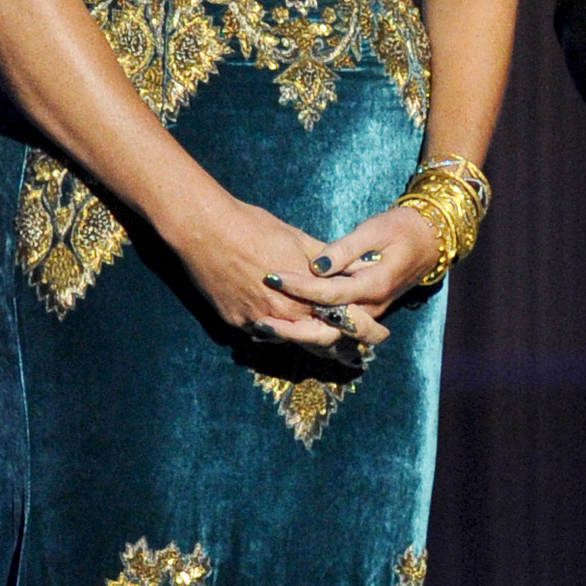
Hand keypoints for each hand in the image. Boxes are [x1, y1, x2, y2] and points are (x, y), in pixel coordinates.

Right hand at [167, 189, 365, 351]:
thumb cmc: (255, 228)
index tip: (378, 335)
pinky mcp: (237, 323)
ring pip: (291, 342)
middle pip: (320, 341)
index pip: (344, 321)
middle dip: (340, 349)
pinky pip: (263, 335)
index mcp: (307, 295)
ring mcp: (259, 322)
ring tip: (327, 353)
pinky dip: (276, 332)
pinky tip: (283, 329)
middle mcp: (286, 316)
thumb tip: (362, 265)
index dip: (363, 329)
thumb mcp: (299, 240)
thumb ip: (332, 260)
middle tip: (354, 357)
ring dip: (307, 341)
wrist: (207, 231)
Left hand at [259, 203, 445, 352]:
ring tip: (267, 325)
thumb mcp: (374, 231)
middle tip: (262, 319)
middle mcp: (371, 307)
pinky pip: (336, 329)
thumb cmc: (400, 230)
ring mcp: (368, 314)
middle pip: (329, 329)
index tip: (272, 277)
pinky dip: (311, 331)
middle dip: (295, 328)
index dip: (299, 286)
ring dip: (300, 334)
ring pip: (331, 336)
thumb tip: (317, 265)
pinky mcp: (363, 313)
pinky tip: (285, 324)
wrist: (429, 242)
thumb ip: (345, 249)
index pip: (329, 293)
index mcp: (373, 285)